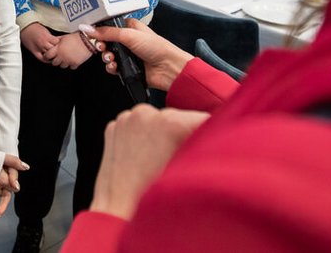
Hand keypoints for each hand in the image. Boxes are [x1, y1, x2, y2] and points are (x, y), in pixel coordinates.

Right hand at [20, 22, 58, 61]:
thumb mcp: (46, 30)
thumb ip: (51, 37)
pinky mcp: (34, 51)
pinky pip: (42, 59)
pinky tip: (48, 59)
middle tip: (59, 50)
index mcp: (47, 37)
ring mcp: (39, 48)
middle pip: (54, 50)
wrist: (25, 28)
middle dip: (57, 50)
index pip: (58, 43)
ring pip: (49, 55)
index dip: (60, 44)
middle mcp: (43, 43)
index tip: (61, 44)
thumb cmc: (34, 28)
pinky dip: (46, 60)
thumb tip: (57, 41)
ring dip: (52, 55)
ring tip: (54, 54)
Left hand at [43, 31, 93, 68]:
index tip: (48, 55)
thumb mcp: (64, 37)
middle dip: (55, 60)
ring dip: (63, 63)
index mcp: (58, 49)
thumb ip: (57, 41)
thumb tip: (52, 43)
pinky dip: (71, 64)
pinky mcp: (75, 64)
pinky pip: (71, 67)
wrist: (87, 40)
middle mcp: (62, 56)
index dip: (47, 55)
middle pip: (54, 63)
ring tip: (66, 57)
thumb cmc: (76, 37)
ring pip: (62, 66)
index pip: (47, 55)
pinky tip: (72, 59)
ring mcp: (69, 61)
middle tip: (58, 57)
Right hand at [85, 19, 191, 91]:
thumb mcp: (129, 35)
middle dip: (102, 46)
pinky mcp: (128, 67)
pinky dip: (111, 68)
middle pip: (106, 42)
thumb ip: (107, 32)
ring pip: (109, 55)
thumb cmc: (157, 48)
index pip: (109, 26)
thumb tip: (89, 28)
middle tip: (102, 47)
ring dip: (107, 58)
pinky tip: (115, 67)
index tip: (93, 34)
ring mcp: (129, 54)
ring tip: (111, 59)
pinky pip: (113, 67)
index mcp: (130, 27)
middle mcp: (129, 40)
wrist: (168, 68)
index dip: (100, 30)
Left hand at [90, 105, 208, 218]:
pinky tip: (143, 161)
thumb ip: (206, 148)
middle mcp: (146, 114)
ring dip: (163, 136)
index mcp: (170, 123)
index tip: (208, 149)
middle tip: (182, 161)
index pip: (205, 118)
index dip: (212, 135)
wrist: (117, 216)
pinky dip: (143, 138)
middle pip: (180, 118)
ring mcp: (126, 119)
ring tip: (159, 163)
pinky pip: (137, 127)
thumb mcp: (192, 174)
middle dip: (185, 136)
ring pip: (157, 121)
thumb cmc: (153, 204)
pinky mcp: (114, 127)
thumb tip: (216, 135)